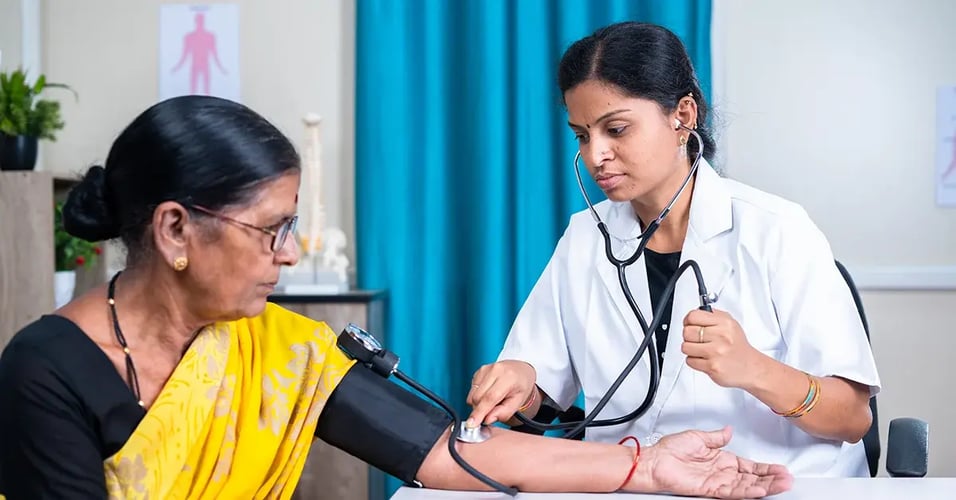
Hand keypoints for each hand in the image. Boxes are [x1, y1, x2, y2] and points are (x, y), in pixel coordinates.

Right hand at [466, 360, 535, 427]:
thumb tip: (487, 419)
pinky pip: (472, 390)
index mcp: (508, 378)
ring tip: (493, 401)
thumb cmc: (520, 386)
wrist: (520, 369)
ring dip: (478, 403)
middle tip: (491, 412)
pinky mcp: (479, 370)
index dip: (479, 413)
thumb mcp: (518, 402)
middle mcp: (495, 371)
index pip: (490, 398)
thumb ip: (504, 413)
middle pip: (478, 397)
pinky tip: (488, 393)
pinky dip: (478, 396)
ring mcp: (485, 369)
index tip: (472, 424)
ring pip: (472, 395)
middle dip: (480, 410)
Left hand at [628, 427, 792, 497]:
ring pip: (747, 486)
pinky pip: (733, 491)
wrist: (654, 461)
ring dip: (765, 485)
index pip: (749, 466)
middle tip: (788, 479)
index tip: (780, 469)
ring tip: (782, 485)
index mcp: (722, 459)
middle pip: (753, 478)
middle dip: (772, 479)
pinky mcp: (710, 489)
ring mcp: (718, 482)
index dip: (766, 468)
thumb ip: (717, 437)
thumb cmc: (670, 450)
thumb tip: (729, 430)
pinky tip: (760, 489)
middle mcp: (722, 472)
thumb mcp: (698, 437)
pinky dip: (748, 490)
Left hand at [681, 309, 763, 387]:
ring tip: (702, 350)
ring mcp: (716, 352)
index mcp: (725, 323)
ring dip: (690, 350)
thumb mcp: (730, 324)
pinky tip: (706, 359)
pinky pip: (690, 361)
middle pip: (687, 331)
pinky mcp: (712, 366)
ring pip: (685, 347)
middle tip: (697, 340)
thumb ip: (712, 315)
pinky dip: (695, 361)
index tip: (690, 325)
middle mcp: (721, 336)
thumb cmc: (737, 346)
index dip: (688, 321)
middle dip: (689, 337)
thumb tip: (692, 315)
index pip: (693, 316)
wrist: (750, 367)